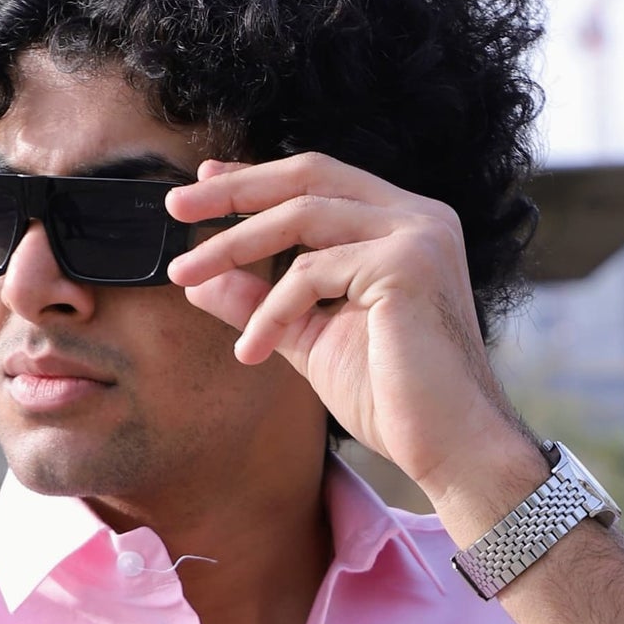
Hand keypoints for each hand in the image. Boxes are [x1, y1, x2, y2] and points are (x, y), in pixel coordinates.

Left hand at [166, 154, 547, 541]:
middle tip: (173, 209)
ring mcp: (416, 234)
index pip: (319, 181)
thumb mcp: (309, 339)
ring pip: (302, 217)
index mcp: (401, 224)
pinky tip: (250, 353)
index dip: (256, 179)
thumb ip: (260, 302)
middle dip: (235, 190)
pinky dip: (269, 312)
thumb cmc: (393, 398)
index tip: (202, 186)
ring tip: (185, 277)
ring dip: (234, 247)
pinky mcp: (405, 265)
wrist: (450, 447)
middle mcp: (416, 217)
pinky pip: (311, 274)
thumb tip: (198, 280)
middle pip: (308, 177)